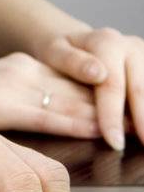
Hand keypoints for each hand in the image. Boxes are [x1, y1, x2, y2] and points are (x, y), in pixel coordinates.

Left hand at [33, 27, 143, 150]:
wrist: (78, 42)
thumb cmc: (62, 52)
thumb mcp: (55, 52)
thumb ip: (72, 62)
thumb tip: (98, 73)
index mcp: (107, 42)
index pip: (111, 85)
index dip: (112, 116)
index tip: (114, 142)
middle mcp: (131, 47)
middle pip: (140, 91)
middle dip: (142, 123)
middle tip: (143, 149)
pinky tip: (143, 130)